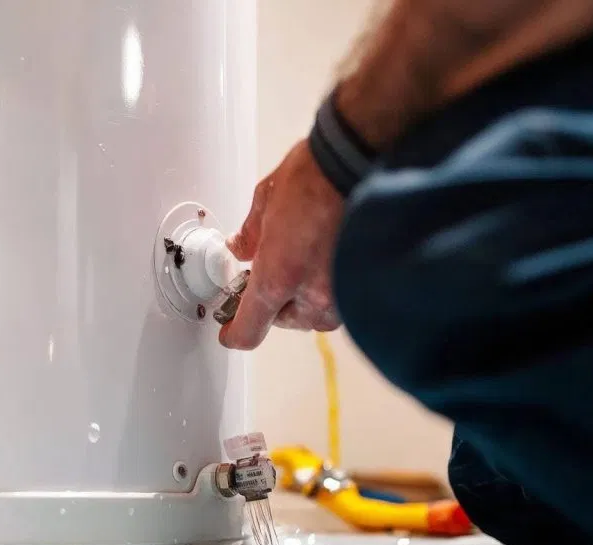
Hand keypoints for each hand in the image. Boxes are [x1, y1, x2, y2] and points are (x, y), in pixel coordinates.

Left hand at [219, 139, 344, 349]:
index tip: (229, 332)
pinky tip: (325, 259)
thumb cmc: (313, 177)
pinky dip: (328, 287)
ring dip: (303, 296)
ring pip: (314, 313)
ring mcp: (342, 295)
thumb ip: (250, 235)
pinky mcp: (363, 285)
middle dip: (274, 302)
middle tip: (272, 272)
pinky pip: (338, 300)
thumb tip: (242, 248)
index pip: (249, 329)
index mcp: (278, 278)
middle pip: (283, 321)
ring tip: (301, 261)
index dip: (234, 334)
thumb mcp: (265, 201)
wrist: (360, 162)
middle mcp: (312, 296)